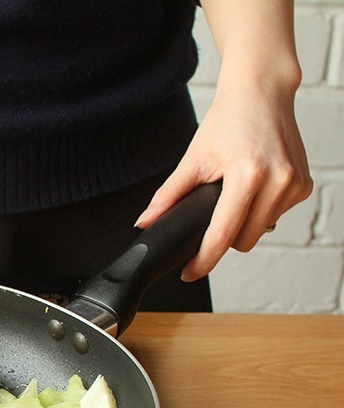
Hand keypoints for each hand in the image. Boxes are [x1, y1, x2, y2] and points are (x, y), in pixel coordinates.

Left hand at [135, 81, 311, 281]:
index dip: (204, 259)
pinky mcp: (304, 185)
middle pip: (242, 241)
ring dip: (243, 225)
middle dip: (223, 238)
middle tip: (211, 216)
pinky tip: (253, 189)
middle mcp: (277, 181)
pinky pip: (275, 216)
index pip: (223, 234)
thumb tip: (146, 222)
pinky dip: (259, 212)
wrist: (262, 93)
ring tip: (233, 195)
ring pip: (259, 232)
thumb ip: (169, 195)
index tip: (190, 272)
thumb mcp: (193, 158)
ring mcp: (295, 184)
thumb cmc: (228, 121)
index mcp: (248, 175)